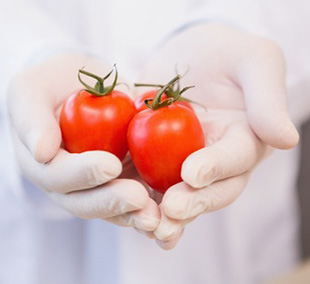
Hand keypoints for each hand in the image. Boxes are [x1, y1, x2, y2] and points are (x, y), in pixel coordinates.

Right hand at [8, 52, 159, 231]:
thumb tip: (41, 152)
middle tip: (140, 199)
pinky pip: (134, 198)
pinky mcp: (121, 180)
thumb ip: (32, 118)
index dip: (83, 174)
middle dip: (113, 203)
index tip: (110, 165)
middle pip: (86, 202)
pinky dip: (151, 205)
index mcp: (43, 164)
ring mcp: (96, 185)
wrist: (85, 87)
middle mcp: (69, 183)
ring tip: (158, 217)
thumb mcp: (33, 89)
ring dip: (135, 215)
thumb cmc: (56, 85)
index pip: (58, 175)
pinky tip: (168, 209)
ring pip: (112, 209)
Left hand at [137, 23, 298, 248]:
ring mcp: (187, 163)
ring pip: (181, 196)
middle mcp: (218, 160)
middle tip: (170, 210)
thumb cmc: (228, 55)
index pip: (235, 158)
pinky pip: (150, 182)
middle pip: (210, 189)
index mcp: (245, 140)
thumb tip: (286, 139)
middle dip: (192, 202)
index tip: (193, 173)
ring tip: (148, 226)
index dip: (216, 167)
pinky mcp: (158, 160)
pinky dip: (140, 199)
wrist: (191, 54)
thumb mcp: (255, 61)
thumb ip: (267, 99)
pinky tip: (125, 212)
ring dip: (165, 215)